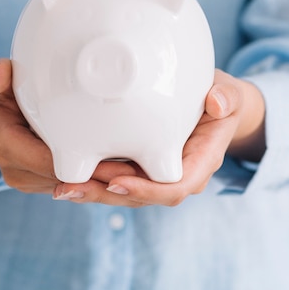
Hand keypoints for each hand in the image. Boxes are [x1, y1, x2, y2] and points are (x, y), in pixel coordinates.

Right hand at [0, 59, 135, 193]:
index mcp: (9, 150)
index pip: (54, 164)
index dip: (89, 165)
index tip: (124, 161)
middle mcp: (21, 174)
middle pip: (73, 182)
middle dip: (109, 178)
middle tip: (148, 168)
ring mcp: (34, 182)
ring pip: (80, 189)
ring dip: (111, 183)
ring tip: (149, 171)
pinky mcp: (47, 183)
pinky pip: (80, 185)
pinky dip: (104, 179)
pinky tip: (134, 168)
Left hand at [52, 69, 265, 205]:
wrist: (214, 106)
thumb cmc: (219, 97)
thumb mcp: (228, 93)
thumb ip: (226, 97)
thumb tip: (217, 103)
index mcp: (200, 162)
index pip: (174, 187)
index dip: (145, 189)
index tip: (115, 182)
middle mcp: (178, 175)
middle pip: (142, 196)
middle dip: (105, 194)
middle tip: (70, 187)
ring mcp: (157, 174)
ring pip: (124, 192)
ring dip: (92, 192)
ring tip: (61, 187)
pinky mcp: (140, 168)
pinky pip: (116, 180)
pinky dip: (92, 180)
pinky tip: (65, 176)